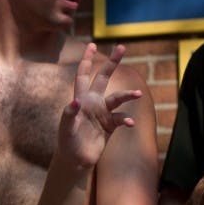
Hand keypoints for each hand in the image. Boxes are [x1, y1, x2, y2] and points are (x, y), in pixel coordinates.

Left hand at [57, 43, 140, 167]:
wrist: (76, 159)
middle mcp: (93, 102)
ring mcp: (103, 113)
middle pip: (103, 78)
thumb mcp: (65, 128)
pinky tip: (129, 123)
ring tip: (137, 95)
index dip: (87, 61)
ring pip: (117, 98)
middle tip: (122, 47)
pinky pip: (122, 118)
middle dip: (112, 63)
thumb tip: (75, 102)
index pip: (83, 76)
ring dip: (127, 95)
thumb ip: (68, 114)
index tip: (92, 44)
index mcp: (80, 99)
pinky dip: (126, 120)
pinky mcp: (111, 125)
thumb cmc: (67, 142)